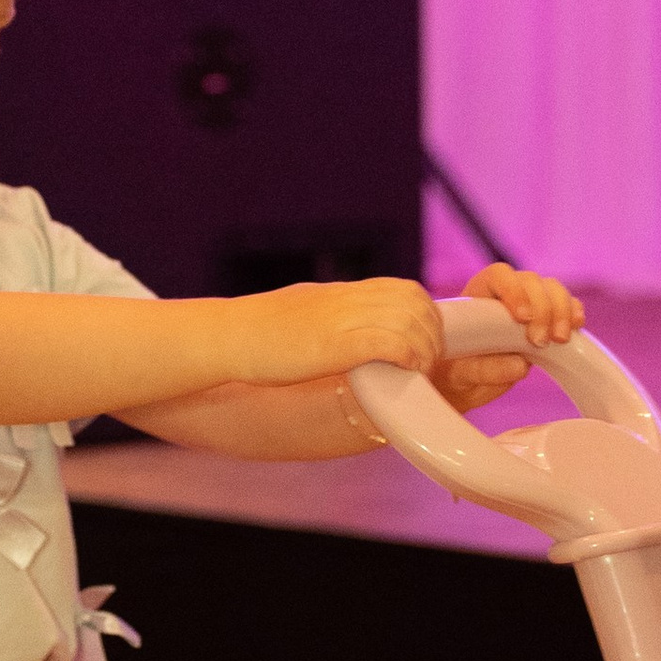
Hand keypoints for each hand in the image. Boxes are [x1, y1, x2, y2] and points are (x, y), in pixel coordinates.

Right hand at [231, 277, 445, 386]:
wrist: (228, 336)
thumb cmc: (261, 333)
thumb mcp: (308, 314)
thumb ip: (336, 318)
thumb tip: (356, 332)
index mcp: (343, 292)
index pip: (405, 290)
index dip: (426, 316)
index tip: (424, 343)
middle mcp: (348, 299)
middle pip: (415, 302)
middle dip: (432, 332)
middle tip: (428, 361)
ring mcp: (342, 319)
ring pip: (409, 319)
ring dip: (425, 346)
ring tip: (420, 369)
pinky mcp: (335, 344)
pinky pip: (388, 340)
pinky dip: (407, 355)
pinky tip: (406, 370)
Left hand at [433, 259, 587, 415]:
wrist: (464, 383)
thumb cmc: (455, 373)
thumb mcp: (459, 376)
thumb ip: (482, 370)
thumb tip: (521, 365)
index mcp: (478, 296)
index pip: (499, 276)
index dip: (514, 290)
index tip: (522, 318)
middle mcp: (505, 294)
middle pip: (531, 281)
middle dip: (542, 308)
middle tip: (540, 341)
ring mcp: (529, 305)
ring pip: (552, 290)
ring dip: (561, 311)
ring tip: (560, 339)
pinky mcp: (547, 321)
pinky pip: (566, 306)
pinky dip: (573, 313)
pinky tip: (576, 328)